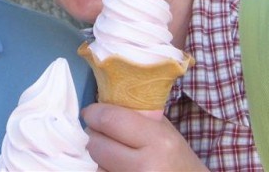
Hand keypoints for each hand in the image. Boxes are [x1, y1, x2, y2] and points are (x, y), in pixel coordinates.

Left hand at [82, 102, 207, 171]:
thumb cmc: (177, 158)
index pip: (110, 120)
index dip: (94, 114)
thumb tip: (102, 103)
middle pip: (97, 144)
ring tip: (110, 152)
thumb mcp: (164, 131)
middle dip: (93, 135)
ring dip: (96, 156)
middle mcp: (145, 165)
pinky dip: (102, 169)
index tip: (91, 112)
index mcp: (158, 140)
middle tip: (99, 132)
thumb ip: (136, 116)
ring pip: (95, 164)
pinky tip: (114, 166)